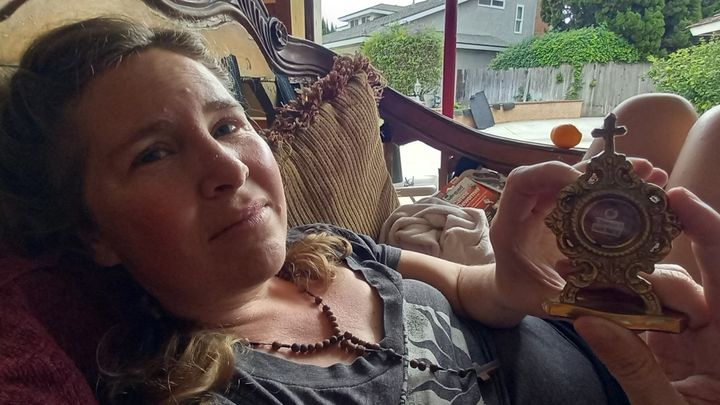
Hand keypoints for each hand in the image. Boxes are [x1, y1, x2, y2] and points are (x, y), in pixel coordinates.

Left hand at [490, 158, 667, 316]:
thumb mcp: (543, 301)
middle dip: (598, 170)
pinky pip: (586, 191)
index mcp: (510, 224)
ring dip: (612, 176)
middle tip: (641, 172)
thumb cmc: (520, 294)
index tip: (585, 183)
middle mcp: (527, 206)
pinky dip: (613, 188)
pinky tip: (645, 190)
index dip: (550, 173)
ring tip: (652, 176)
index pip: (522, 181)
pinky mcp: (562, 209)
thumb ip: (574, 298)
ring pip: (576, 178)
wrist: (509, 290)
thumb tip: (621, 294)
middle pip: (557, 173)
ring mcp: (545, 204)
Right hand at [575, 188, 719, 403]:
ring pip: (654, 298)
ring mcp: (697, 340)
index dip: (706, 227)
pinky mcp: (676, 350)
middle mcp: (717, 329)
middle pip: (676, 280)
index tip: (675, 197)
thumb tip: (589, 322)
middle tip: (586, 258)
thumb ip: (633, 368)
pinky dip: (616, 313)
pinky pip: (644, 319)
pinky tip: (589, 310)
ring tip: (576, 292)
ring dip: (615, 293)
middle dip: (631, 268)